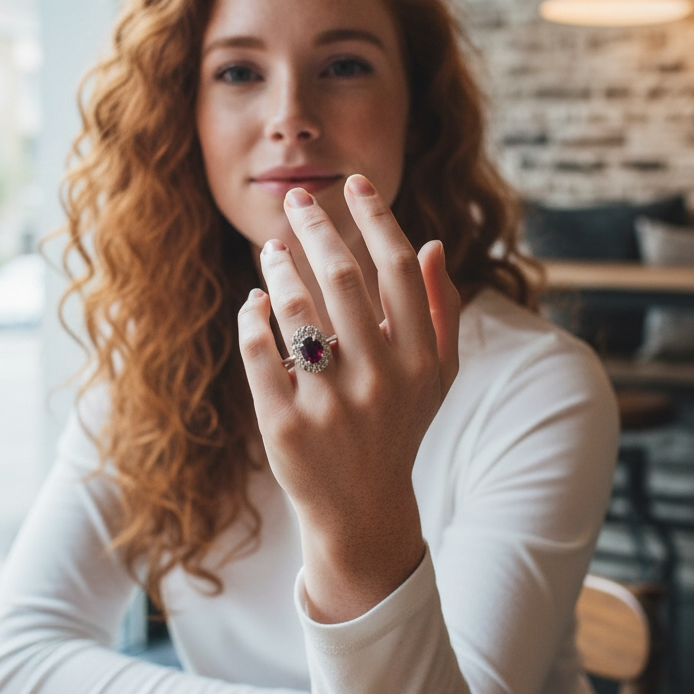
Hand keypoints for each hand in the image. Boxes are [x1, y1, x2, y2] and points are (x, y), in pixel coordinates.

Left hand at [237, 174, 460, 623]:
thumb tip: (433, 243)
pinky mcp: (284, 426)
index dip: (374, 217)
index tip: (353, 184)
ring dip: (277, 267)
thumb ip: (440, 310)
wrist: (361, 508)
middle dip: (316, 226)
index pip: (397, 267)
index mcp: (420, 360)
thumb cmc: (398, 426)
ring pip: (294, 309)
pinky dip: (253, 317)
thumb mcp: (435, 375)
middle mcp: (378, 379)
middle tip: (298, 200)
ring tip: (270, 248)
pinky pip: (259, 352)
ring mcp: (329, 405)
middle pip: (341, 276)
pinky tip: (255, 301)